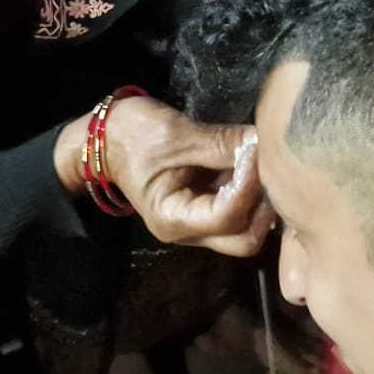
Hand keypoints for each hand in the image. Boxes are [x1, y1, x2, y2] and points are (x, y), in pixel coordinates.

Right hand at [95, 96, 273, 256]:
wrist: (106, 139)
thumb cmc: (133, 136)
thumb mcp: (176, 135)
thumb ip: (221, 143)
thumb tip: (263, 141)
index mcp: (173, 220)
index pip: (228, 216)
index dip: (249, 184)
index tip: (255, 148)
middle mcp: (189, 233)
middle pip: (245, 238)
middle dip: (263, 203)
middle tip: (267, 163)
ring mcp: (199, 225)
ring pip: (246, 228)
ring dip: (260, 198)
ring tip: (262, 162)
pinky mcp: (206, 210)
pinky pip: (238, 212)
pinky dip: (251, 192)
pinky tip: (252, 165)